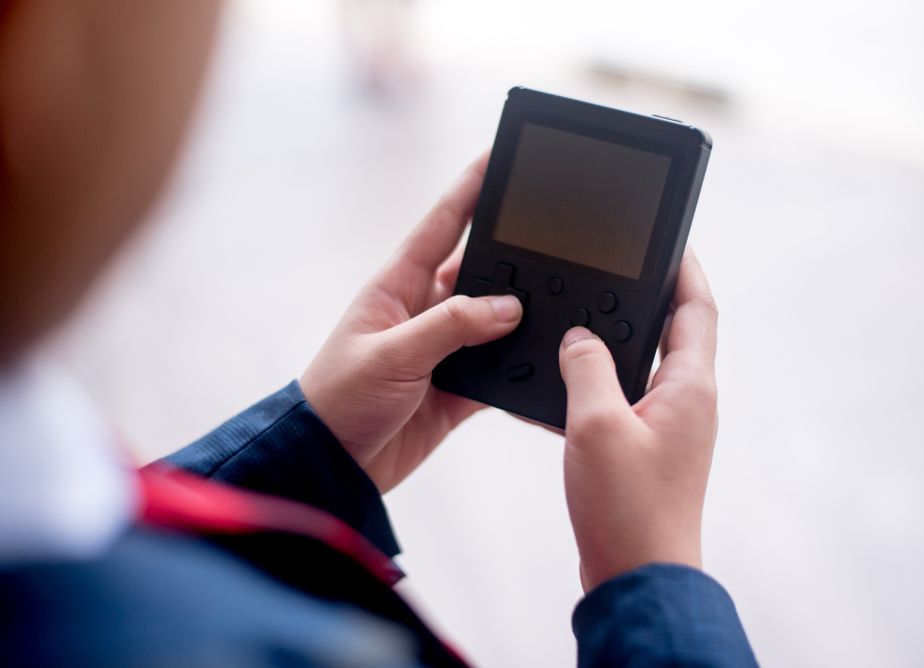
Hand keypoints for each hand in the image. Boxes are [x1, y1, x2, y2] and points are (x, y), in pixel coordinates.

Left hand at [300, 153, 522, 492]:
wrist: (330, 465)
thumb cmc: (338, 399)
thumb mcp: (392, 354)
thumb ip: (452, 326)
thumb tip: (509, 307)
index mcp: (397, 287)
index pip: (442, 226)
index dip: (470, 189)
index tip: (499, 157)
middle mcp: (424, 312)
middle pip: (479, 270)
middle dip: (513, 255)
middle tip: (554, 238)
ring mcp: (442, 350)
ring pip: (495, 321)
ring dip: (522, 317)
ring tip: (558, 304)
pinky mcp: (456, 389)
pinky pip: (498, 371)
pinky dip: (520, 368)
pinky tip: (544, 361)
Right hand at [559, 249, 718, 591]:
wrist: (638, 575)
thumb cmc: (628, 508)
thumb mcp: (596, 425)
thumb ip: (587, 369)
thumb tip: (580, 339)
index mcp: (689, 387)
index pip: (696, 308)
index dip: (684, 269)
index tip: (669, 240)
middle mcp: (689, 403)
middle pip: (676, 332)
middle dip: (651, 298)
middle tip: (621, 269)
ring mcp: (672, 428)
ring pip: (649, 365)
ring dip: (623, 340)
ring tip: (590, 317)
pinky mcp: (651, 450)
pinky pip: (630, 398)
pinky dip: (606, 381)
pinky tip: (573, 382)